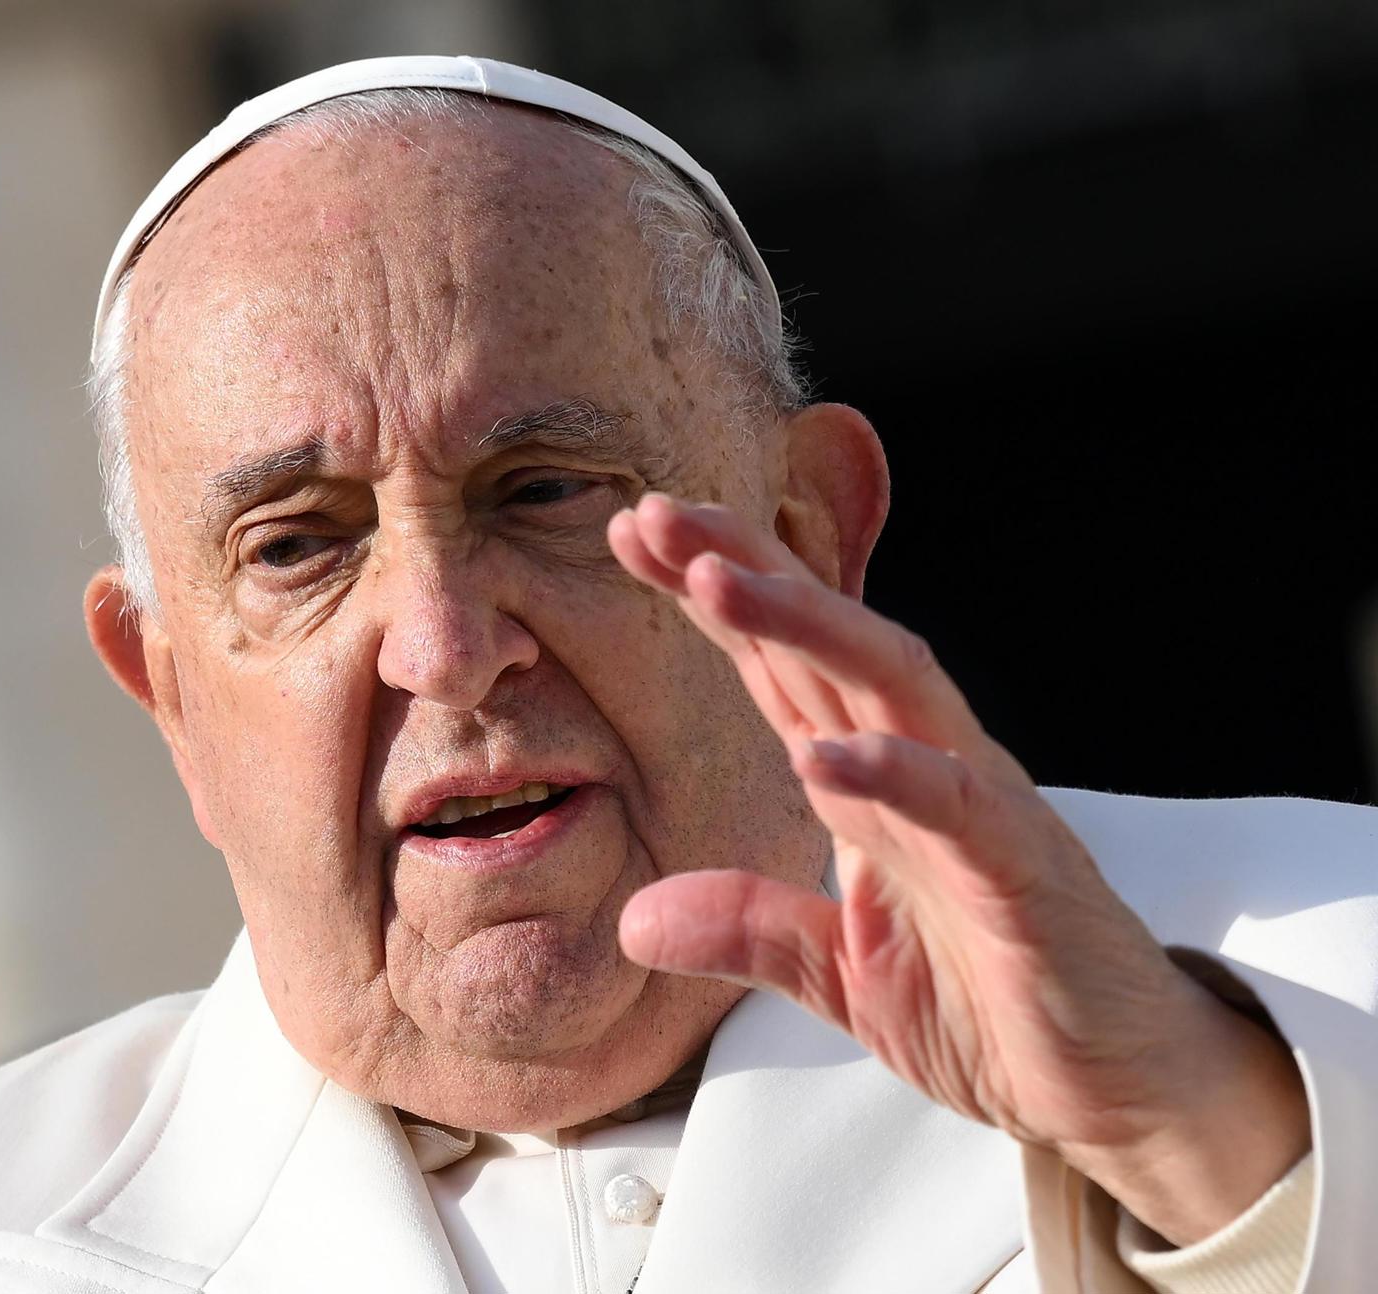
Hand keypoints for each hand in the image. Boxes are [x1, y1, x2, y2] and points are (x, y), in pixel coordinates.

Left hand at [608, 493, 1309, 1245]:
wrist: (1118, 1091)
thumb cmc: (994, 1007)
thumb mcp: (839, 976)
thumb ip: (749, 930)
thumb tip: (634, 922)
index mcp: (872, 784)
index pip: (780, 667)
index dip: (710, 597)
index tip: (628, 535)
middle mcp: (923, 769)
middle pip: (825, 640)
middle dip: (741, 567)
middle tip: (651, 514)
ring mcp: (977, 809)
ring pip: (891, 683)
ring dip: (802, 624)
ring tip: (713, 579)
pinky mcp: (1024, 872)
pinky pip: (959, 806)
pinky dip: (892, 773)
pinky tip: (821, 755)